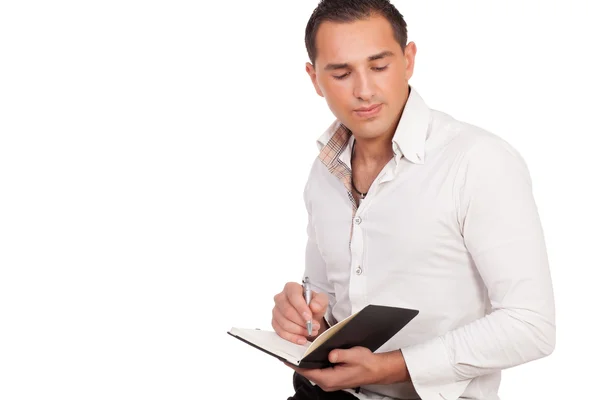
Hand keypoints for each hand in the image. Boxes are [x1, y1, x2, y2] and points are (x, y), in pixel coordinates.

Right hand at [272, 282, 328, 343]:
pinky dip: (293, 337)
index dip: (301, 307)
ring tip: (310, 331)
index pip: (293, 295)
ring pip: (284, 323)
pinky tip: (302, 338)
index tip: (309, 317)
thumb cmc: (313, 305)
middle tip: (314, 327)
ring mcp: (276, 310)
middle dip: (302, 322)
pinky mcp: (275, 322)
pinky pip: (281, 332)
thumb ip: (320, 301)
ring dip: (299, 330)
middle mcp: (280, 297)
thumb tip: (314, 306)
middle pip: (287, 311)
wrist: (309, 315)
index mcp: (291, 288)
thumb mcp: (321, 300)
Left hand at [285, 347, 409, 391]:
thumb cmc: (366, 364)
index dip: (296, 363)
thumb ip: (341, 355)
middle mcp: (327, 382)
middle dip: (297, 361)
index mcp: (331, 379)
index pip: (308, 371)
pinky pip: (316, 370)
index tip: (286, 355)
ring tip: (295, 348)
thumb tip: (330, 354)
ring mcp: (328, 381)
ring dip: (304, 361)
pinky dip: (311, 362)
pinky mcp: (330, 378)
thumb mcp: (355, 355)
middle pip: (307, 372)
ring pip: (311, 371)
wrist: (375, 370)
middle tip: (288, 347)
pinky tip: (308, 352)